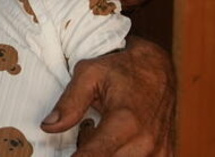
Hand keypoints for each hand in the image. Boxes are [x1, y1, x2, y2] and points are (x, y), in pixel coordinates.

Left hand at [40, 36, 174, 155]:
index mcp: (125, 121)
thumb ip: (69, 102)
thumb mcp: (90, 74)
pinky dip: (121, 155)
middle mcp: (146, 141)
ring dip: (106, 154)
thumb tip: (48, 126)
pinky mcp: (165, 155)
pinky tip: (117, 141)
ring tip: (101, 132)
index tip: (68, 156)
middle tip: (85, 130)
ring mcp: (159, 151)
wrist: (158, 67)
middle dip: (88, 153)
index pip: (94, 156)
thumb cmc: (122, 68)